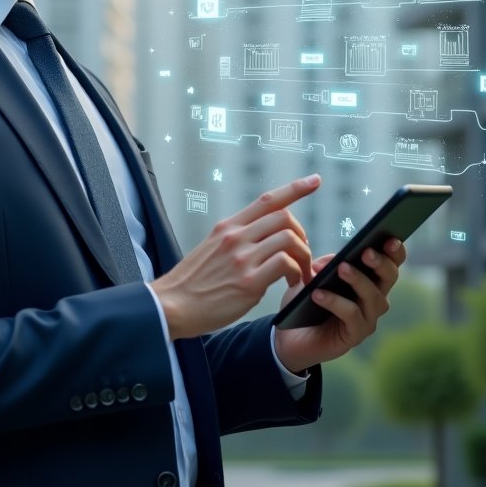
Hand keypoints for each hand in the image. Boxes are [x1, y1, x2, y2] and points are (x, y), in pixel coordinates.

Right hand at [151, 175, 320, 339]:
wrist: (171, 305)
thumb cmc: (193, 282)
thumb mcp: (211, 247)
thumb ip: (236, 238)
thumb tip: (261, 236)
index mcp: (228, 226)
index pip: (268, 200)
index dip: (295, 188)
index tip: (315, 181)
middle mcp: (235, 237)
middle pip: (284, 218)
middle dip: (302, 234)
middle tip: (301, 253)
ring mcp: (242, 258)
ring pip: (289, 239)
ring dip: (303, 256)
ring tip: (299, 272)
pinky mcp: (248, 282)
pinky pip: (285, 265)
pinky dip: (296, 273)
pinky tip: (290, 283)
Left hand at [273, 237, 406, 372]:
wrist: (289, 335)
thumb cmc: (304, 301)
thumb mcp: (311, 276)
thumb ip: (325, 264)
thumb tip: (335, 260)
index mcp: (369, 279)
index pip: (391, 262)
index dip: (395, 250)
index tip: (390, 237)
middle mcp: (374, 299)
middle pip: (389, 278)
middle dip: (381, 263)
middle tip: (366, 252)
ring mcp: (367, 319)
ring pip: (373, 296)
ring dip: (357, 280)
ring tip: (341, 268)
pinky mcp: (355, 335)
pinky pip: (352, 315)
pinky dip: (335, 302)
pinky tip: (318, 294)